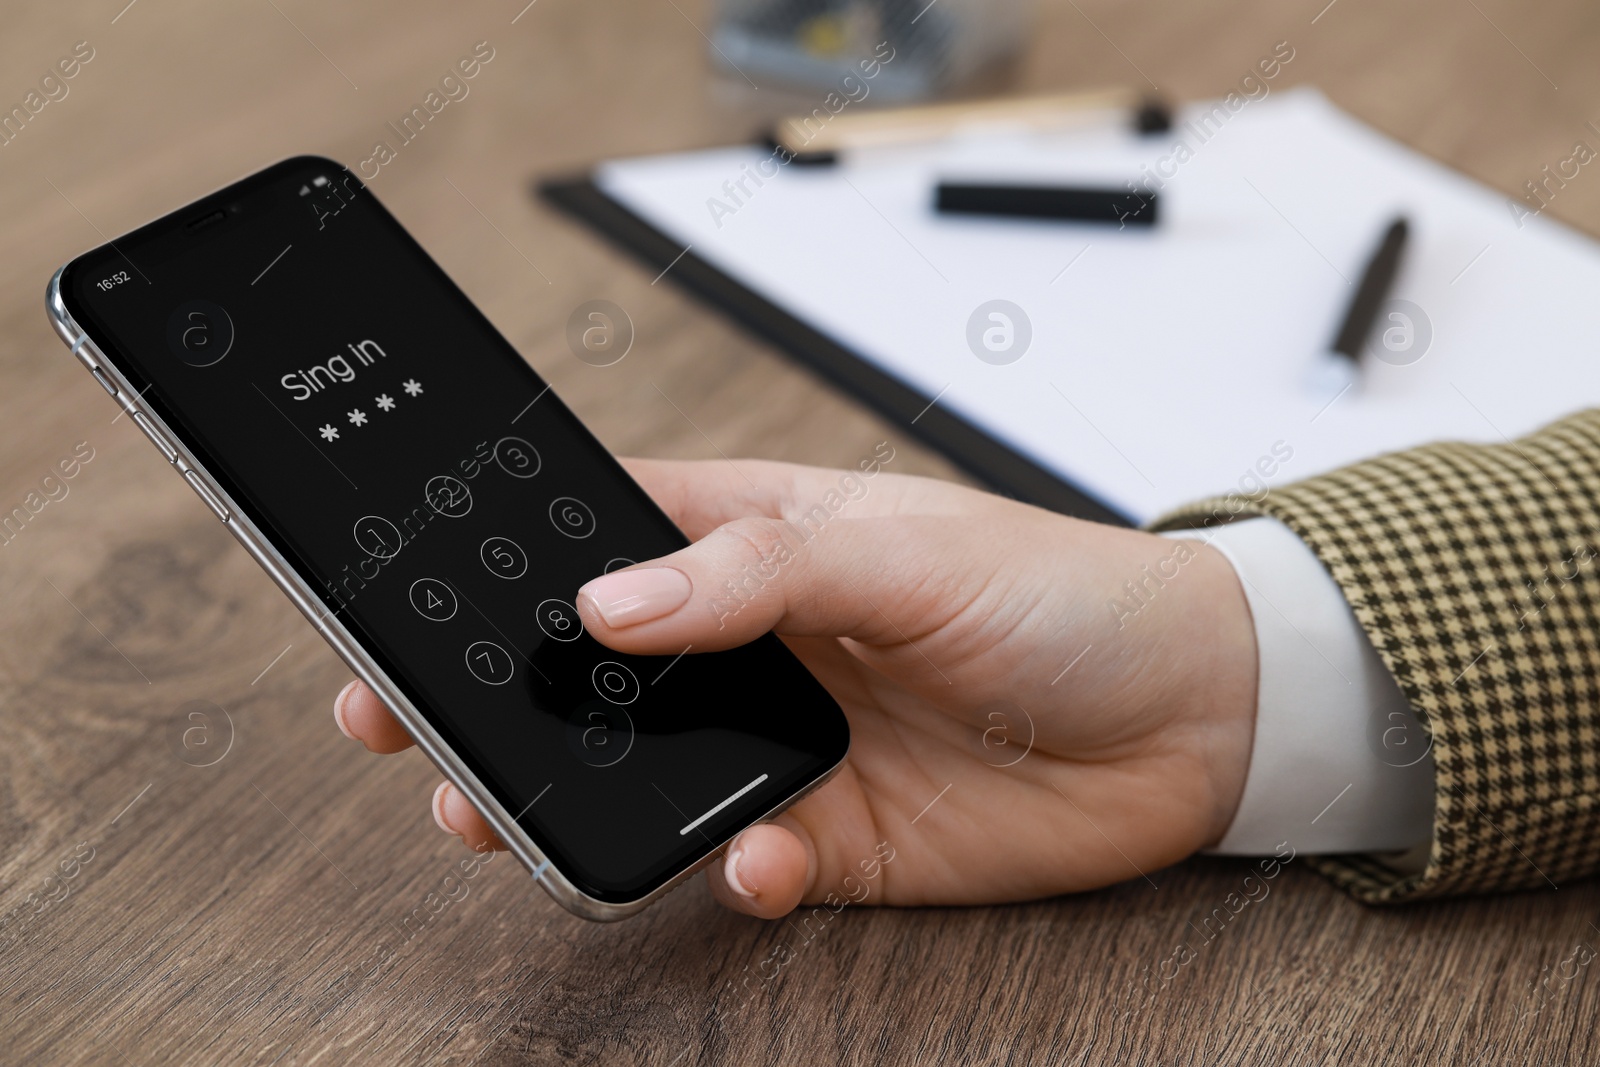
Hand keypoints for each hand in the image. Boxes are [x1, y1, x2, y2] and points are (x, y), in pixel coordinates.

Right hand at [333, 456, 1257, 918]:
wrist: (1197, 716)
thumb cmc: (1062, 590)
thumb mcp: (906, 548)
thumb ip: (759, 570)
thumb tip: (608, 599)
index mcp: (762, 543)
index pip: (603, 537)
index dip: (507, 561)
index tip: (415, 591)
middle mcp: (760, 644)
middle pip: (594, 669)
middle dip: (499, 696)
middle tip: (402, 722)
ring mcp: (792, 743)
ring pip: (643, 776)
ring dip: (575, 798)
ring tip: (504, 815)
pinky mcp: (837, 837)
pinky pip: (747, 863)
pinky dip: (735, 872)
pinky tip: (758, 863)